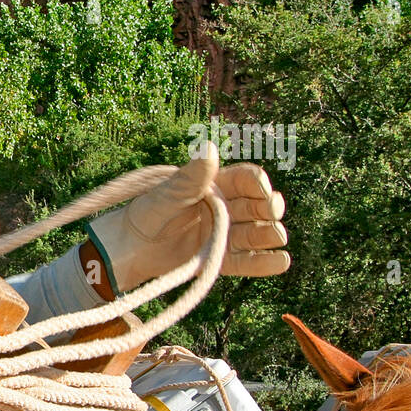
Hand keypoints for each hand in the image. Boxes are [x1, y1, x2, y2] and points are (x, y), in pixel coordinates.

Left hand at [86, 141, 289, 292]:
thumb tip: (209, 147)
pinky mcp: (218, 260)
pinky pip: (246, 261)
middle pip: (258, 206)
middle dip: (269, 207)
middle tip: (270, 210)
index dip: (258, 183)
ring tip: (276, 235)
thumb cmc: (146, 213)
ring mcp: (223, 235)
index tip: (262, 189)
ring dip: (270, 233)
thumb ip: (191, 177)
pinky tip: (281, 261)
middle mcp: (225, 209)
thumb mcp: (168, 193)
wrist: (129, 247)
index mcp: (215, 186)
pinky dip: (264, 263)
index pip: (247, 180)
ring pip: (256, 233)